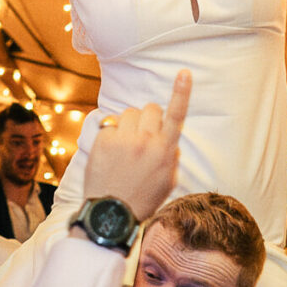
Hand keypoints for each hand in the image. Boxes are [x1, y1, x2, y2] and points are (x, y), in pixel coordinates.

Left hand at [80, 70, 190, 221]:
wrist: (112, 214)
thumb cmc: (142, 200)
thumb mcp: (168, 182)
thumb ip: (171, 158)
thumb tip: (169, 143)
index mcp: (165, 150)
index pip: (176, 115)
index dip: (182, 92)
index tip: (184, 73)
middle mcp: (146, 140)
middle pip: (150, 108)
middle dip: (149, 117)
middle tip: (143, 135)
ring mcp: (123, 139)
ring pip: (129, 113)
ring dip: (130, 123)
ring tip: (126, 146)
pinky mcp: (103, 141)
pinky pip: (110, 124)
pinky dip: (112, 133)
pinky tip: (111, 152)